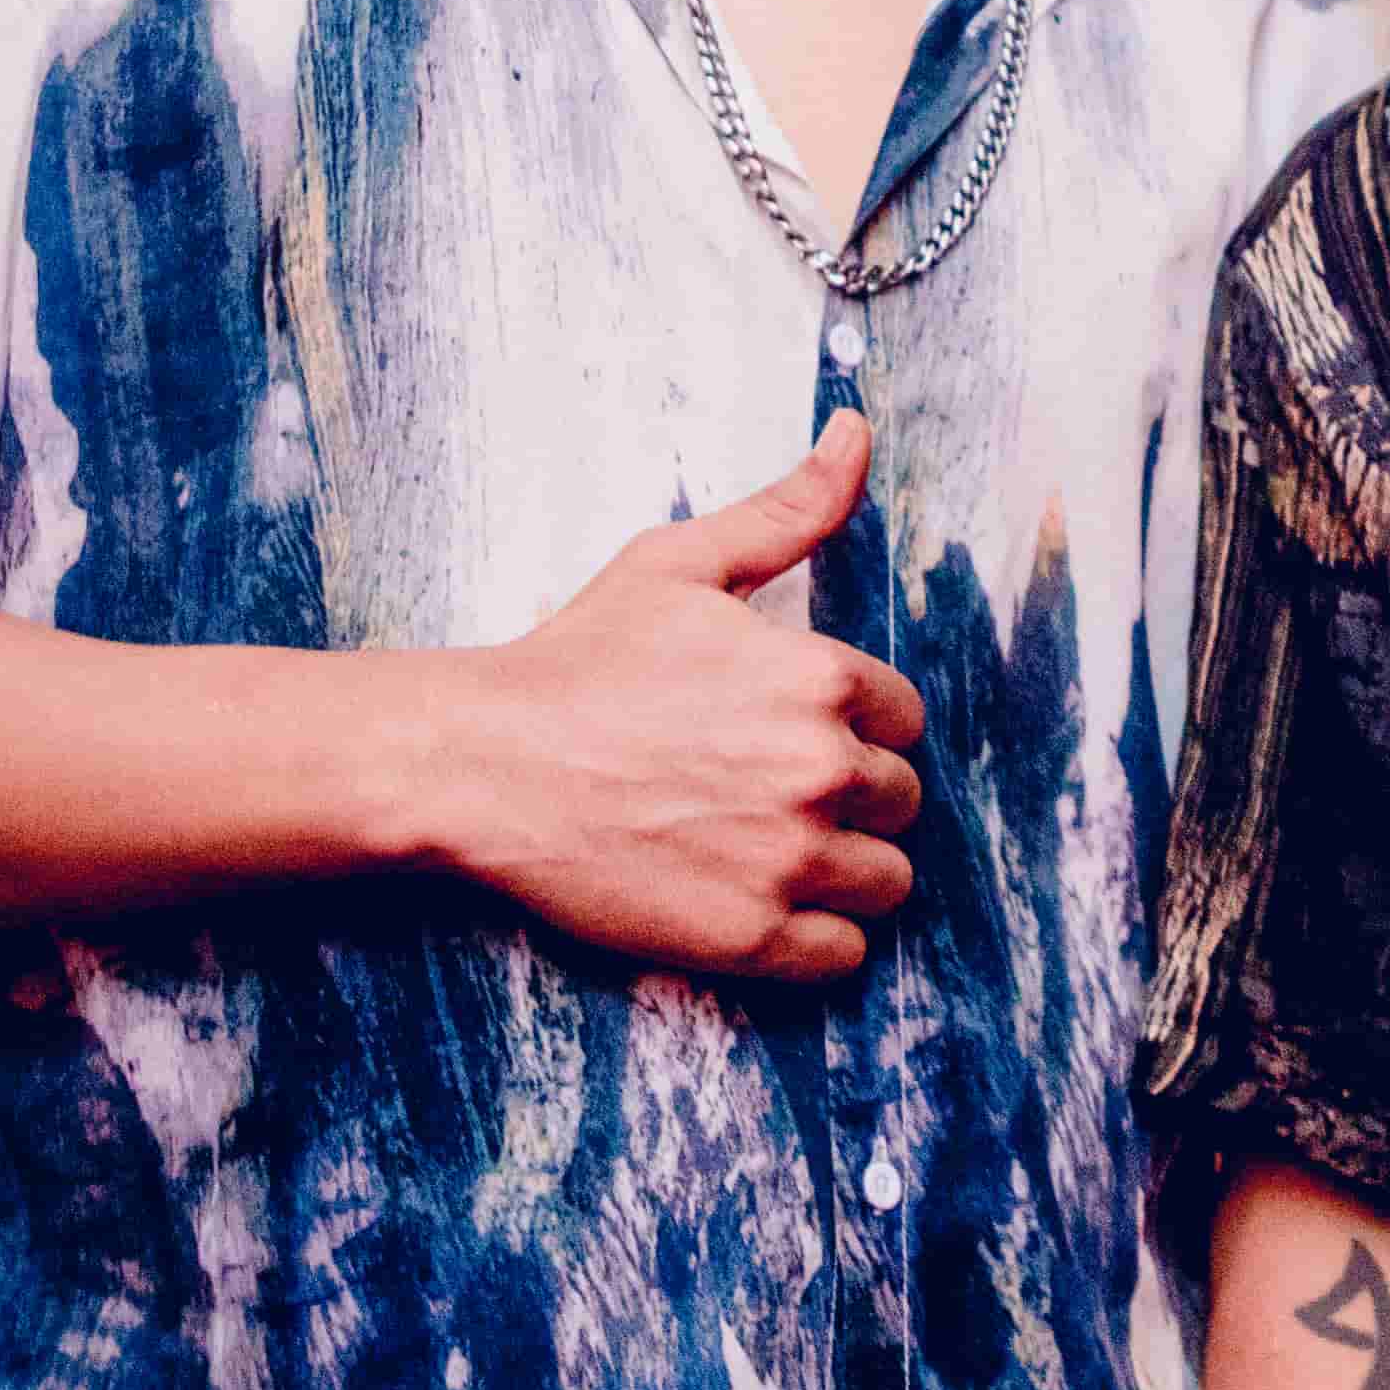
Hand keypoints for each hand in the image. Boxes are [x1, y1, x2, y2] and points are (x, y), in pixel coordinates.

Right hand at [416, 411, 932, 980]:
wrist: (485, 764)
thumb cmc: (578, 659)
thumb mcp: (683, 563)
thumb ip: (789, 509)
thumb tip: (856, 430)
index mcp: (818, 679)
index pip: (903, 718)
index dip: (854, 726)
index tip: (794, 734)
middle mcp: (820, 770)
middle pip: (901, 802)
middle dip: (853, 798)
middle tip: (772, 793)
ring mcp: (788, 860)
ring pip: (886, 884)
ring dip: (846, 872)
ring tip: (772, 852)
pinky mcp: (750, 938)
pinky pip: (842, 958)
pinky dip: (816, 941)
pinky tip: (760, 905)